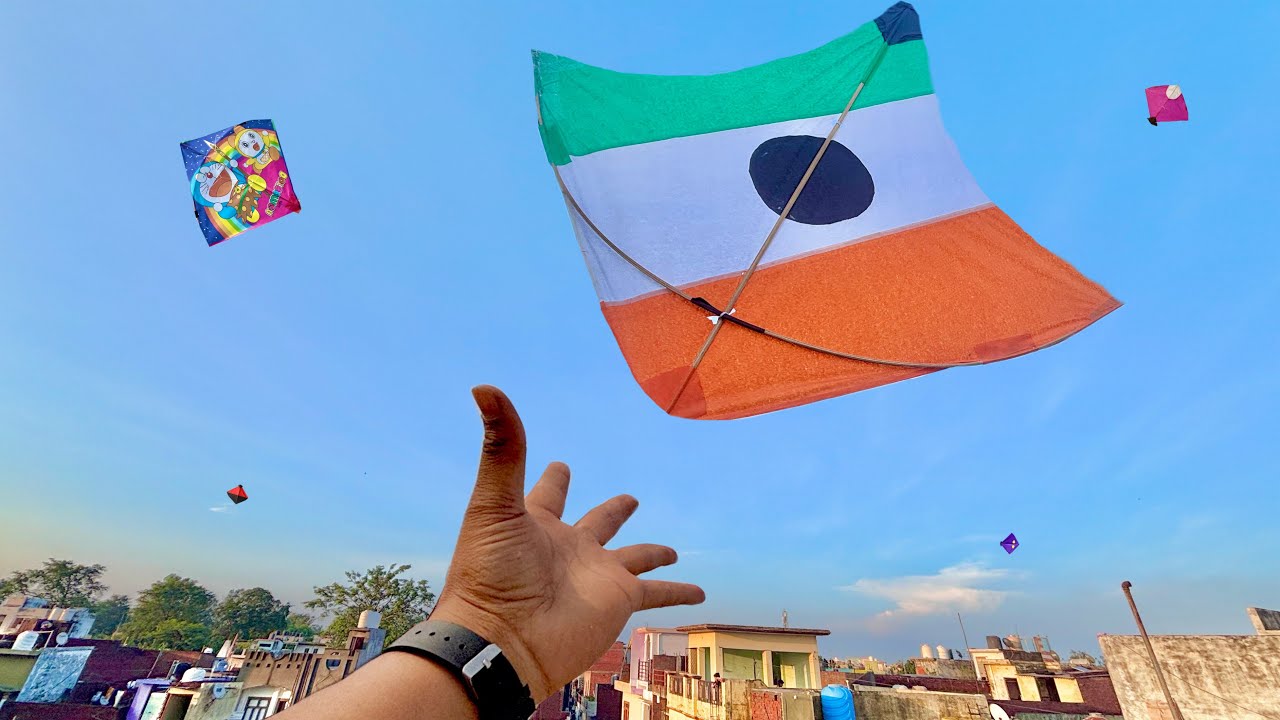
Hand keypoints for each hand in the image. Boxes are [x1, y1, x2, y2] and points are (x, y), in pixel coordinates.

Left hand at [427, 385, 704, 701]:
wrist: (504, 640)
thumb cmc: (490, 573)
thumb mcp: (494, 503)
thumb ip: (501, 447)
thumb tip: (484, 386)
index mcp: (537, 523)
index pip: (548, 493)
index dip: (553, 478)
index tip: (560, 464)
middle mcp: (569, 548)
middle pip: (597, 523)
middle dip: (611, 512)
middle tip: (628, 499)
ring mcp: (596, 575)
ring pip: (634, 558)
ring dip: (652, 553)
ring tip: (670, 550)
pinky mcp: (619, 599)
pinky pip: (657, 594)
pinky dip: (679, 592)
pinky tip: (700, 593)